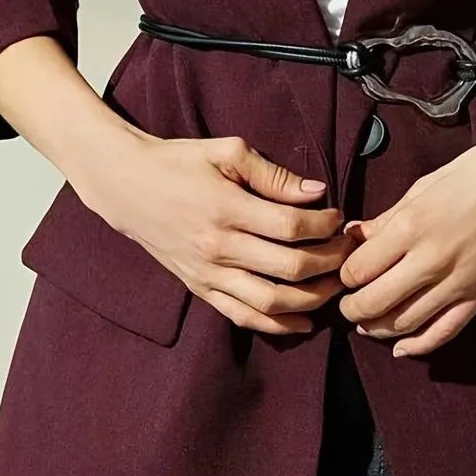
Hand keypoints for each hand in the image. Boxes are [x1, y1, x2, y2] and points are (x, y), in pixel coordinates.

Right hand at [74, 128, 353, 336]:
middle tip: (347, 250)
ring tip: (335, 284)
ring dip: (313, 298)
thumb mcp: (227, 151)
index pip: (292, 227)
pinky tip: (304, 320)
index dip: (326, 226)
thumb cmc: (180, 162)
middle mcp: (219, 247)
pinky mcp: (200, 288)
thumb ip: (273, 174)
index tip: (339, 217)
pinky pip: (243, 315)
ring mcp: (208, 273)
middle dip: (330, 262)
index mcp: (227, 208)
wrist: (128, 186)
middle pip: (290, 268)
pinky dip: (277, 324)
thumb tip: (317, 194)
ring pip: (271, 301)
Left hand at [336, 121, 475, 356]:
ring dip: (378, 328)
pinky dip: (418, 345)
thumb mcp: (422, 188)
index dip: (345, 277)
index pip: (359, 270)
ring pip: (405, 323)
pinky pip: (444, 332)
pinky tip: (402, 348)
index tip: (345, 274)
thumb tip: (356, 236)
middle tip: (347, 305)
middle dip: (353, 309)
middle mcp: (431, 259)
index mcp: (411, 226)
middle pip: (374, 303)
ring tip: (367, 323)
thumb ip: (387, 218)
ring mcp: (459, 282)